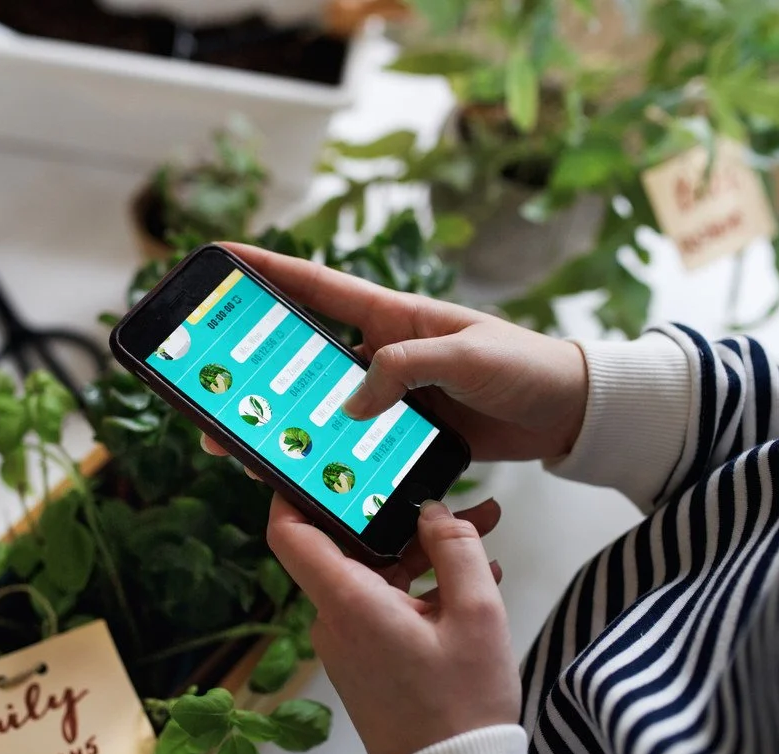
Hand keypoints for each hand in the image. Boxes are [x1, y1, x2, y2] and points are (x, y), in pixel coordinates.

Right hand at [217, 243, 588, 460]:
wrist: (569, 411)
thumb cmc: (527, 366)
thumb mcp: (467, 357)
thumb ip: (406, 369)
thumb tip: (349, 404)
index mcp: (393, 316)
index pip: (317, 287)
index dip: (267, 270)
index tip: (220, 258)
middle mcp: (383, 351)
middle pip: (302, 355)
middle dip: (253, 367)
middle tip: (209, 388)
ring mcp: (392, 392)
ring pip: (321, 402)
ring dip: (284, 419)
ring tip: (242, 445)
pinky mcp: (405, 429)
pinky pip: (354, 438)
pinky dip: (327, 451)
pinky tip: (303, 471)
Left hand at [268, 494, 520, 753]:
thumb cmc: (461, 708)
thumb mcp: (477, 616)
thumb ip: (457, 549)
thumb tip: (437, 511)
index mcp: (348, 602)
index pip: (291, 532)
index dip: (294, 489)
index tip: (316, 458)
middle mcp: (337, 618)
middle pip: (349, 544)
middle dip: (398, 513)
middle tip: (439, 487)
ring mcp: (351, 639)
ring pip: (378, 573)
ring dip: (424, 550)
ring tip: (481, 528)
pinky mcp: (368, 657)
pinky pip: (387, 603)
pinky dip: (423, 584)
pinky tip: (474, 577)